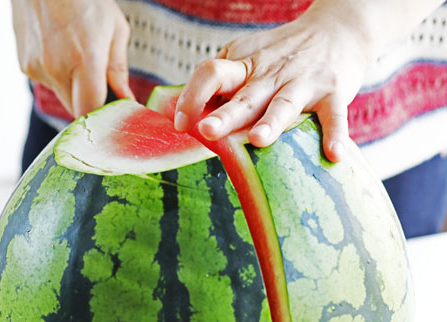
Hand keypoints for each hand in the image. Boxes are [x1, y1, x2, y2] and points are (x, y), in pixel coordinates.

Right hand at [11, 0, 133, 117]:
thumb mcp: (115, 29)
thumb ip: (119, 69)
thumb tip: (126, 98)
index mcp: (85, 60)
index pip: (90, 112)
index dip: (102, 118)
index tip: (113, 113)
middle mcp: (56, 68)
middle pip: (76, 110)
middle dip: (91, 104)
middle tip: (103, 88)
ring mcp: (37, 68)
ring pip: (62, 97)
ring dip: (74, 89)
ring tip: (79, 59)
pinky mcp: (25, 65)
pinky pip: (48, 83)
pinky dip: (59, 76)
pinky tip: (63, 53)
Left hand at [174, 3, 375, 161]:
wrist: (336, 30)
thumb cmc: (282, 53)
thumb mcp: (248, 56)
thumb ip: (225, 81)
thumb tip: (192, 114)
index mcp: (244, 64)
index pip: (211, 73)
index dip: (192, 96)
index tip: (180, 124)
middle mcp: (270, 72)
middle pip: (244, 94)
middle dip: (225, 115)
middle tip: (206, 131)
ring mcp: (302, 82)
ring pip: (284, 104)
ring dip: (272, 122)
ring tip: (257, 140)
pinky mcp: (333, 92)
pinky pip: (334, 115)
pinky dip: (335, 133)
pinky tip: (332, 154)